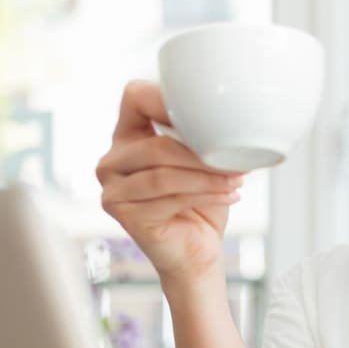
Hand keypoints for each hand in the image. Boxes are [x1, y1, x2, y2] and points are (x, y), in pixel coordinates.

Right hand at [95, 80, 247, 285]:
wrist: (197, 250)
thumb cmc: (200, 202)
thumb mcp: (201, 161)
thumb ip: (201, 135)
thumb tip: (232, 116)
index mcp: (128, 135)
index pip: (136, 97)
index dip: (167, 98)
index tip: (209, 114)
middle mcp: (112, 161)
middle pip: (156, 146)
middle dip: (201, 154)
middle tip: (236, 161)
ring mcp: (113, 190)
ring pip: (163, 175)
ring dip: (207, 177)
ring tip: (236, 180)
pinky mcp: (124, 215)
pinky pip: (169, 199)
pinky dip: (206, 195)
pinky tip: (229, 195)